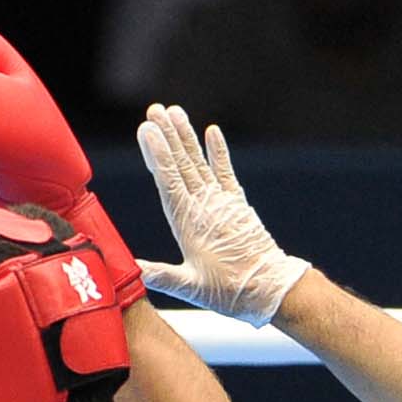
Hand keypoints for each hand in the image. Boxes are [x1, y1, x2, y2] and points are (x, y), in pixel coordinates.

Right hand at [133, 104, 306, 326]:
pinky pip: (225, 172)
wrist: (268, 288)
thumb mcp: (190, 288)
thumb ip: (161, 275)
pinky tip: (212, 131)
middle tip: (154, 110)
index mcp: (188, 223)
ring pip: (198, 163)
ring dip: (186, 137)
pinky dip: (218, 152)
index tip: (147, 130)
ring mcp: (221, 202)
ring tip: (174, 111)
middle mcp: (204, 206)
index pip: (168, 180)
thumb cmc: (228, 292)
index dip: (157, 154)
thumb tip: (133, 268)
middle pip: (181, 164)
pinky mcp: (236, 204)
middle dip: (167, 136)